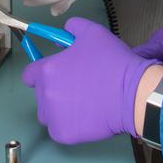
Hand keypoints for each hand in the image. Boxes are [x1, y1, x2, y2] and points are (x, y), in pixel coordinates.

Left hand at [22, 18, 160, 143]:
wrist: (133, 94)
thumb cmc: (112, 62)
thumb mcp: (92, 33)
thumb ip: (72, 27)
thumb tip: (63, 34)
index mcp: (47, 70)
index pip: (29, 75)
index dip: (40, 73)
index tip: (56, 74)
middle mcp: (45, 94)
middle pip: (40, 94)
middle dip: (54, 90)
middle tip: (77, 87)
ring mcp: (54, 117)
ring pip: (48, 114)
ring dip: (58, 109)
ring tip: (82, 104)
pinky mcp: (64, 135)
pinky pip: (59, 129)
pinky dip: (69, 125)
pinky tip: (86, 117)